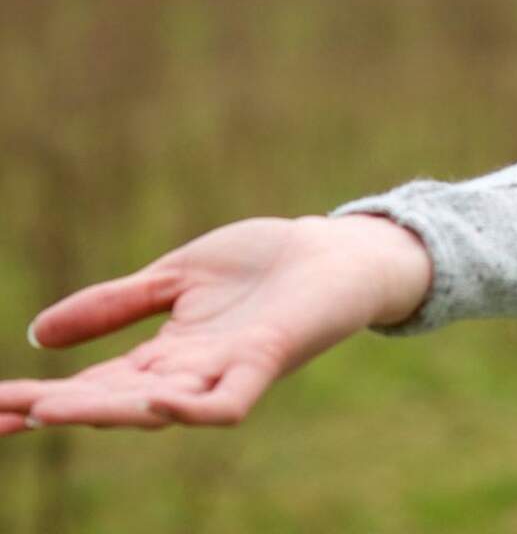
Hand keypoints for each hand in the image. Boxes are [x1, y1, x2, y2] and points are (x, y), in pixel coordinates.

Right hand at [1, 213, 430, 435]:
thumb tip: (37, 333)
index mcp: (163, 354)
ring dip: (108, 410)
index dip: (39, 396)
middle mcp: (189, 373)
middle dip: (57, 409)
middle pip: (114, 401)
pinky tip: (158, 402)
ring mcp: (227, 371)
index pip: (90, 382)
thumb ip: (115, 305)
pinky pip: (228, 403)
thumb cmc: (264, 264)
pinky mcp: (267, 362)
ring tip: (52, 407)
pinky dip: (194, 409)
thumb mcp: (174, 278)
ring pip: (160, 407)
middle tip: (6, 413)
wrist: (338, 250)